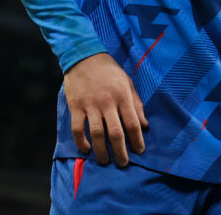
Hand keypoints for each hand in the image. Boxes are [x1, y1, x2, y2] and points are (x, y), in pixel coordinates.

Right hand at [63, 53, 148, 167]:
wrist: (84, 57)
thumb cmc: (110, 71)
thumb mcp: (128, 83)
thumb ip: (136, 104)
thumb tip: (144, 125)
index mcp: (122, 96)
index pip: (132, 123)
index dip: (137, 139)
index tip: (139, 151)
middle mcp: (107, 102)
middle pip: (115, 132)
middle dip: (121, 151)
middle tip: (123, 163)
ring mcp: (90, 105)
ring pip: (97, 134)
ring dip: (101, 151)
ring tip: (105, 161)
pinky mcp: (76, 106)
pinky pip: (78, 129)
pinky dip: (81, 141)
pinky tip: (86, 149)